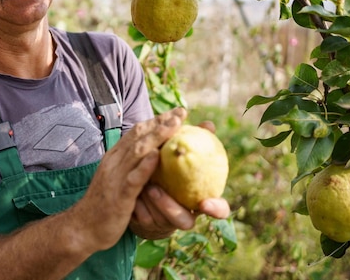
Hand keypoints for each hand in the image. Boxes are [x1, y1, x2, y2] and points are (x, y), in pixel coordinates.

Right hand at [67, 107, 187, 251]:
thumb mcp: (117, 180)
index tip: (176, 113)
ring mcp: (115, 178)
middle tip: (181, 112)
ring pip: (137, 152)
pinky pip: (133, 179)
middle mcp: (114, 162)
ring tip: (175, 125)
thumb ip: (130, 166)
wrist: (82, 228)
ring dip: (157, 136)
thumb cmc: (104, 205)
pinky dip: (145, 166)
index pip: (136, 132)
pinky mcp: (119, 196)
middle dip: (161, 122)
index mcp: (114, 157)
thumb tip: (151, 156)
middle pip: (139, 136)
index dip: (156, 120)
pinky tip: (157, 156)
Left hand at [129, 119, 230, 238]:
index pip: (218, 210)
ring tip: (142, 188)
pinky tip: (131, 193)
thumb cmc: (172, 172)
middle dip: (168, 206)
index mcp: (199, 202)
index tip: (205, 203)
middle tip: (154, 189)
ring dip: (147, 204)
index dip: (216, 209)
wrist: (148, 195)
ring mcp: (164, 223)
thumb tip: (209, 124)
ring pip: (159, 221)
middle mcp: (184, 216)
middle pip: (184, 220)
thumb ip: (195, 143)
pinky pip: (142, 219)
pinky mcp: (147, 225)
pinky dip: (137, 207)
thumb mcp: (182, 159)